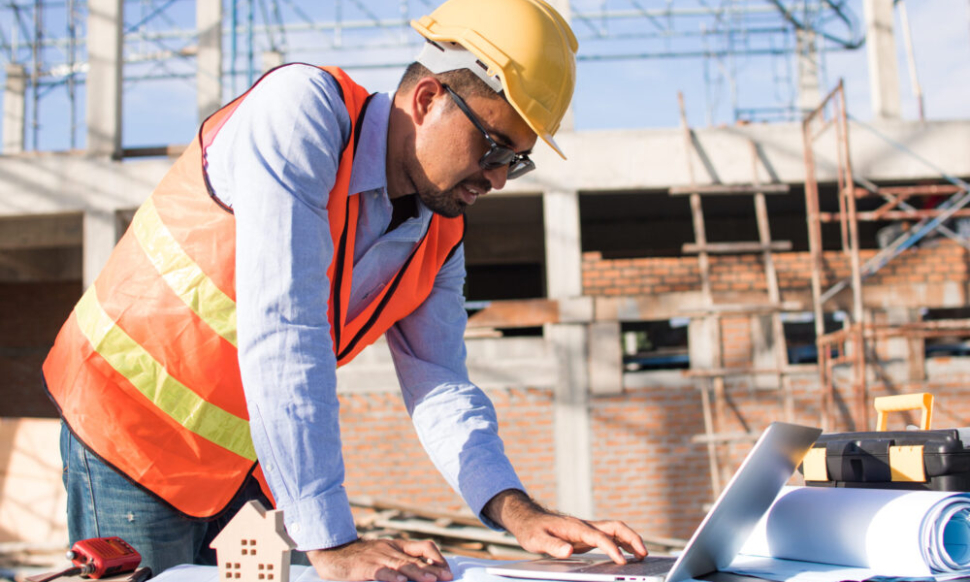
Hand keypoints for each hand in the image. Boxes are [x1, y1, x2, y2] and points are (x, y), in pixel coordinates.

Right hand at [307, 538, 453, 581]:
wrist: (334, 554)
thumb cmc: (362, 558)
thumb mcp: (385, 555)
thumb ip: (402, 562)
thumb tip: (427, 573)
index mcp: (397, 546)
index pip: (423, 547)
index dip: (437, 557)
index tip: (447, 570)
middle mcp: (390, 549)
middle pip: (415, 558)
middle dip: (433, 569)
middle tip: (447, 577)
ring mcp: (377, 557)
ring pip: (401, 565)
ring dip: (417, 572)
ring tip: (431, 580)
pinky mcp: (364, 567)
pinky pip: (380, 572)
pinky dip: (391, 577)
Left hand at [483, 490, 647, 564]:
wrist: (529, 519)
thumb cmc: (533, 530)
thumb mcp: (537, 541)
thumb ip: (553, 546)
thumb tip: (569, 551)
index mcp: (576, 527)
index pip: (599, 537)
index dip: (612, 549)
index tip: (621, 561)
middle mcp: (585, 526)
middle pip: (615, 527)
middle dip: (631, 538)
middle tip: (644, 554)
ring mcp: (587, 529)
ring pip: (615, 530)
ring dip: (631, 540)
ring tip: (643, 555)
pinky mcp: (587, 535)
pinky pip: (610, 536)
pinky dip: (622, 543)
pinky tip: (628, 554)